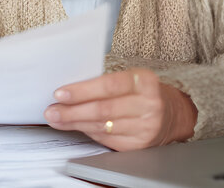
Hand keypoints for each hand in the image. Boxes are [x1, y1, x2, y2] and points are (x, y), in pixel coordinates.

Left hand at [43, 68, 196, 150]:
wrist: (170, 114)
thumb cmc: (141, 92)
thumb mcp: (130, 79)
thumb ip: (104, 82)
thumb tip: (69, 91)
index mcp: (144, 81)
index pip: (109, 85)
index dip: (83, 90)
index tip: (61, 93)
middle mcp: (148, 105)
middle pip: (103, 109)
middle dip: (72, 111)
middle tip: (52, 110)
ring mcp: (145, 127)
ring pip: (102, 126)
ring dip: (75, 123)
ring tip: (57, 118)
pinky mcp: (139, 144)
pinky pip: (107, 138)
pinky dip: (88, 132)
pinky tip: (76, 127)